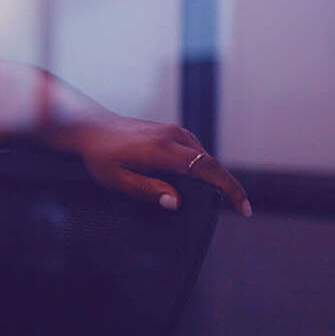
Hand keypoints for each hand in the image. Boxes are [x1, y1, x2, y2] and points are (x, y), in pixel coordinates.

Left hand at [62, 115, 250, 215]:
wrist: (92, 127)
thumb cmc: (101, 155)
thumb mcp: (117, 179)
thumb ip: (147, 190)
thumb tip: (175, 202)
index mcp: (161, 149)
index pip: (206, 168)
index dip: (228, 188)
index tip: (242, 207)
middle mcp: (173, 136)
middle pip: (211, 162)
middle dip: (229, 186)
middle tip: (239, 208)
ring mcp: (174, 131)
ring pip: (205, 156)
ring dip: (216, 176)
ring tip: (224, 199)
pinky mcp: (172, 131)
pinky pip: (196, 151)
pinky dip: (205, 167)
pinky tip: (203, 182)